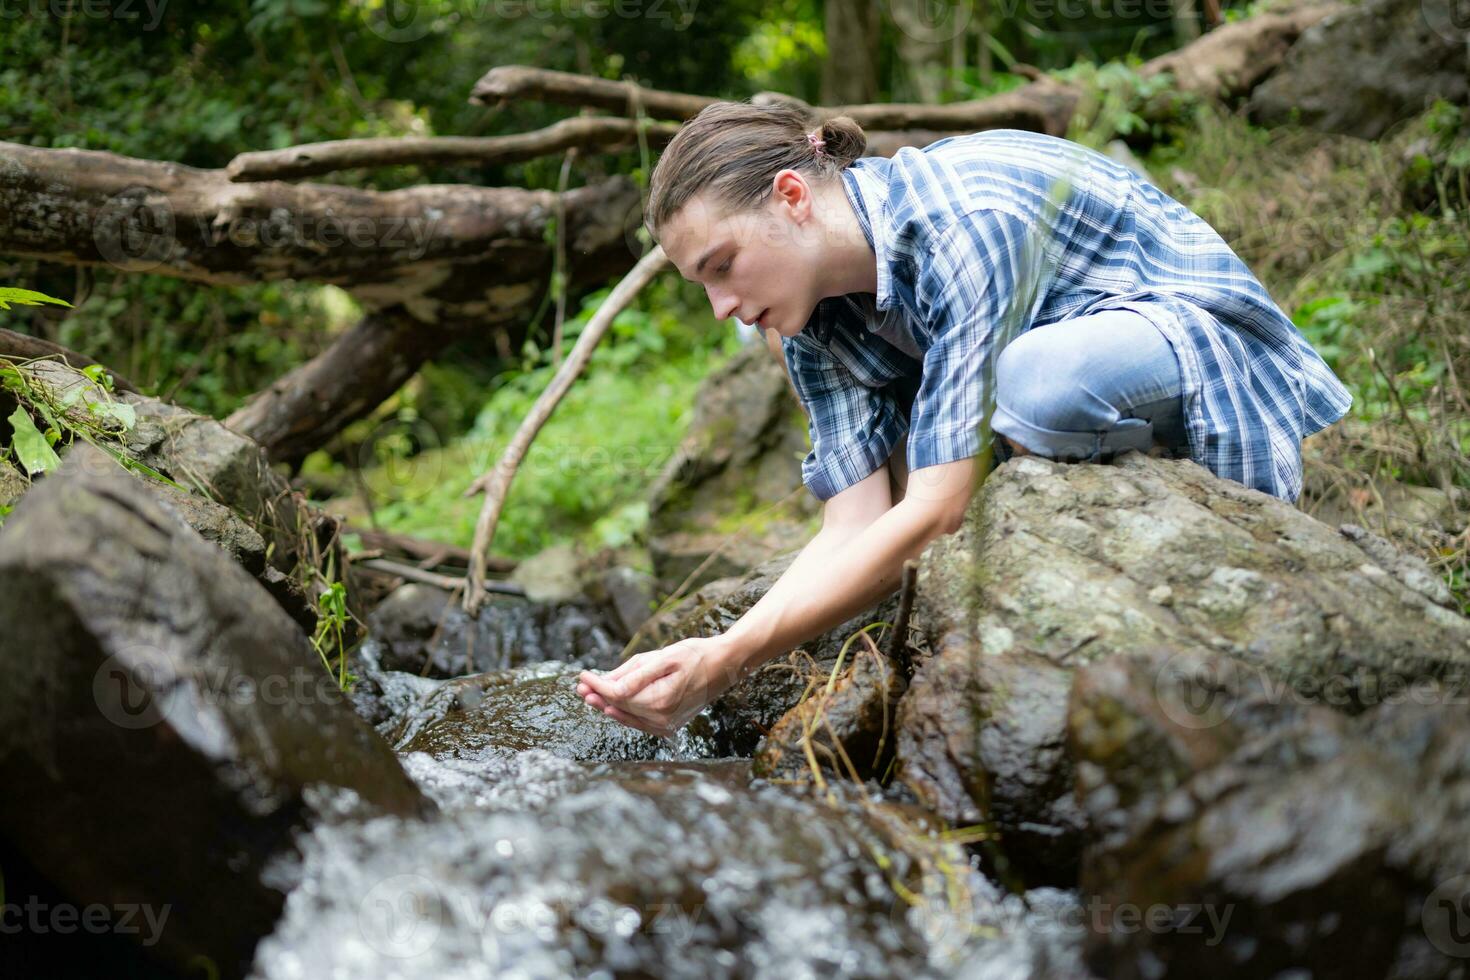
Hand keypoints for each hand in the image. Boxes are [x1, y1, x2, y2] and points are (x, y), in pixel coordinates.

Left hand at [576, 635, 742, 737]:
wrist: (724, 665)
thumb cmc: (696, 655)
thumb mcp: (665, 657)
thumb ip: (636, 673)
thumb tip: (609, 687)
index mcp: (659, 702)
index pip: (617, 696)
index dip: (597, 686)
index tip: (582, 675)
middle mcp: (662, 720)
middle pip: (620, 708)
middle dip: (598, 696)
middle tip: (579, 687)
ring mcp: (666, 726)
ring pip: (628, 717)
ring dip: (607, 706)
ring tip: (588, 696)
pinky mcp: (669, 726)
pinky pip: (640, 722)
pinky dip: (625, 713)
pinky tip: (611, 706)